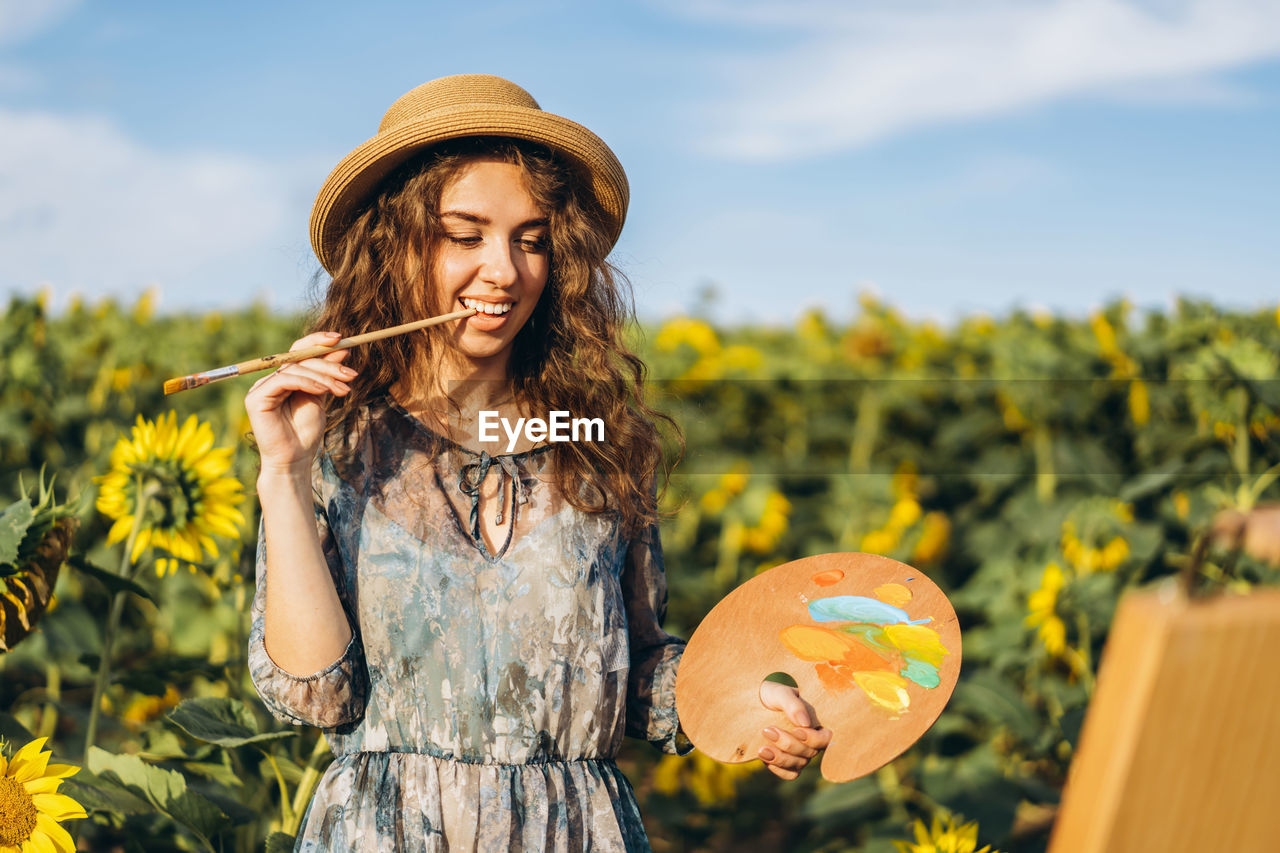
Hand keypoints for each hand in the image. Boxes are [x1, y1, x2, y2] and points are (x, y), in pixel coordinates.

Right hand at [244, 332, 355, 476]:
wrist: (294, 460)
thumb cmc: (306, 432)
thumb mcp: (322, 396)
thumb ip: (327, 374)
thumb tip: (342, 348)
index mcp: (285, 377)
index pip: (299, 350)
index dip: (317, 340)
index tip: (341, 338)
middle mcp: (271, 379)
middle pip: (299, 358)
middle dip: (328, 363)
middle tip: (350, 374)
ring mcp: (261, 387)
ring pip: (295, 369)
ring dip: (323, 376)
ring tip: (342, 389)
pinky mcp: (256, 398)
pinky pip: (284, 380)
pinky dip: (307, 382)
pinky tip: (323, 391)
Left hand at [757, 680, 831, 779]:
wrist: (753, 703)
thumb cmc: (771, 694)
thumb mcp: (780, 693)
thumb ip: (793, 704)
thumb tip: (805, 723)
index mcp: (816, 722)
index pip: (825, 738)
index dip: (813, 739)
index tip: (796, 730)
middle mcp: (812, 740)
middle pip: (809, 753)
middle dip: (788, 744)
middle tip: (767, 730)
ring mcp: (800, 753)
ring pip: (798, 764)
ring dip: (780, 758)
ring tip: (761, 749)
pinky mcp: (787, 762)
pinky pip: (790, 774)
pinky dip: (779, 769)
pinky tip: (765, 758)